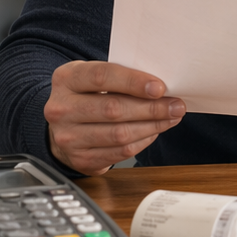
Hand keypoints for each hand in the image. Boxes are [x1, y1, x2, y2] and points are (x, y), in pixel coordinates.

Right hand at [44, 61, 185, 175]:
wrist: (63, 127)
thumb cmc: (86, 96)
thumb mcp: (93, 78)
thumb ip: (120, 78)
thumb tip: (159, 88)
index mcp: (66, 79)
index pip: (101, 77)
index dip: (133, 82)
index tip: (160, 88)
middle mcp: (61, 108)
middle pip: (113, 108)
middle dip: (151, 108)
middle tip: (175, 105)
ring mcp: (68, 137)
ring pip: (119, 134)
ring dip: (152, 126)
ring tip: (170, 118)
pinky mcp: (80, 159)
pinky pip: (120, 152)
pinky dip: (143, 141)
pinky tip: (154, 131)